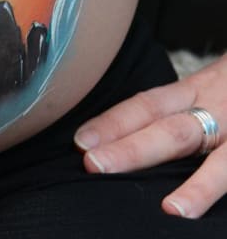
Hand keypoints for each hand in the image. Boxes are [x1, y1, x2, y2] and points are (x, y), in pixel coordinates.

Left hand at [74, 54, 226, 218]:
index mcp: (199, 90)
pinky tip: (204, 209)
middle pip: (173, 129)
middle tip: (94, 163)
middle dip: (133, 148)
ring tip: (173, 209)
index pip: (149, 105)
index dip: (114, 122)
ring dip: (198, 185)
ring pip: (223, 160)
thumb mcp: (210, 83)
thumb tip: (118, 135)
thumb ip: (177, 106)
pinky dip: (221, 186)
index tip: (79, 140)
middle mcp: (220, 106)